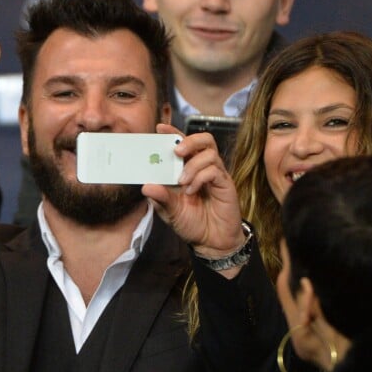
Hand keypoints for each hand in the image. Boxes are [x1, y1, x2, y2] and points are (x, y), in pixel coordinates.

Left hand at [142, 124, 243, 264]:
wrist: (211, 242)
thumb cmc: (191, 223)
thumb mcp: (170, 211)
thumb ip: (160, 198)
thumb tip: (145, 186)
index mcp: (187, 168)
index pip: (182, 143)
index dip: (172, 133)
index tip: (159, 128)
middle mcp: (203, 167)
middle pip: (203, 139)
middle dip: (188, 140)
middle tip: (176, 151)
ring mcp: (216, 174)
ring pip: (209, 152)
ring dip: (193, 165)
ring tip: (182, 182)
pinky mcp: (225, 184)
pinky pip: (215, 170)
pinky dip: (200, 177)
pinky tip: (192, 191)